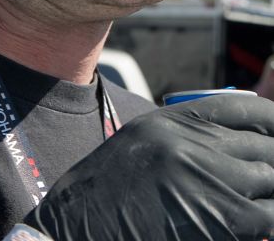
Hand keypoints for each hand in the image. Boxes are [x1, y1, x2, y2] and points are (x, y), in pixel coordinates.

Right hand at [25, 95, 273, 239]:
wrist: (79, 225)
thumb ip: (185, 137)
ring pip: (271, 178)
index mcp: (173, 121)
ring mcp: (209, 181)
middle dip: (271, 159)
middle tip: (267, 170)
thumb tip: (231, 144)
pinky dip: (269, 218)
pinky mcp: (222, 221)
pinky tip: (260, 221)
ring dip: (270, 189)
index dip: (269, 117)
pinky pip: (269, 216)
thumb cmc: (107, 190)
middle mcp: (195, 144)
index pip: (243, 108)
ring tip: (262, 196)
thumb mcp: (142, 145)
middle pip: (263, 145)